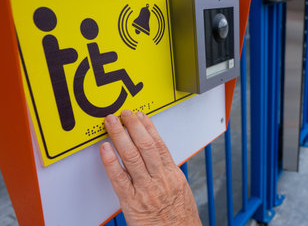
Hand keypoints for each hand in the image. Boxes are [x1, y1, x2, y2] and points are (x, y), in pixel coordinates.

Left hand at [100, 109, 200, 225]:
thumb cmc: (180, 220)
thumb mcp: (180, 192)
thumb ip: (168, 175)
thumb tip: (159, 161)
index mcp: (173, 175)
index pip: (159, 144)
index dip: (148, 128)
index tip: (141, 116)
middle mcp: (160, 179)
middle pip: (146, 145)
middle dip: (134, 126)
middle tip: (124, 113)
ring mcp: (146, 190)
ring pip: (132, 157)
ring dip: (120, 136)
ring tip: (112, 122)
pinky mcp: (132, 202)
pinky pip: (119, 179)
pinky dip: (111, 162)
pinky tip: (105, 149)